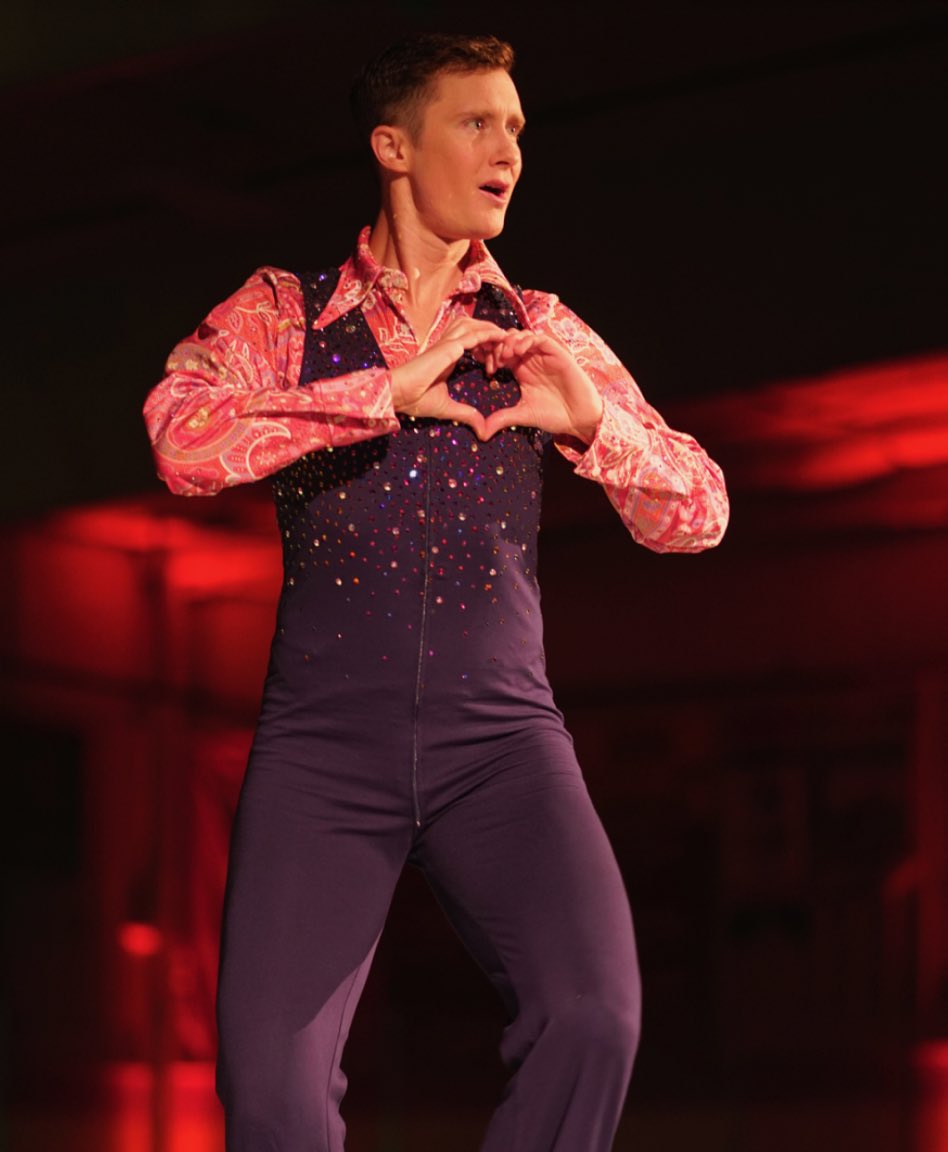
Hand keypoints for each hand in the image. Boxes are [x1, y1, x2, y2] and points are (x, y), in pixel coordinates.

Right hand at [390, 317, 507, 438]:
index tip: (494, 367)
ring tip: (506, 340)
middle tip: (504, 352)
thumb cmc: (415, 399)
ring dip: (491, 331)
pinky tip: (501, 337)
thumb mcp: (448, 408)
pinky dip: (489, 334)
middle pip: (473, 328)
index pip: (470, 342)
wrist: (399, 394)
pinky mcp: (448, 346)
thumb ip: (467, 414)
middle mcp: (447, 346)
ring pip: (474, 325)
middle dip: (491, 335)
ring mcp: (447, 343)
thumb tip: (483, 429)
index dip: (485, 349)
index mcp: (447, 356)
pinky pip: (474, 334)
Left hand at [482, 330, 603, 442]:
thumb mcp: (522, 415)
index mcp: (521, 371)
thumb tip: (481, 433)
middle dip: (498, 346)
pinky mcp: (557, 353)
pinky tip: (518, 351)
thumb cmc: (554, 416)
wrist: (579, 418)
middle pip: (509, 340)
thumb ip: (502, 418)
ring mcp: (544, 355)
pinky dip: (527, 340)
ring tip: (505, 355)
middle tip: (493, 360)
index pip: (501, 354)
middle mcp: (531, 360)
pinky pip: (540, 338)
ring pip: (523, 335)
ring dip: (511, 341)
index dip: (491, 357)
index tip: (487, 370)